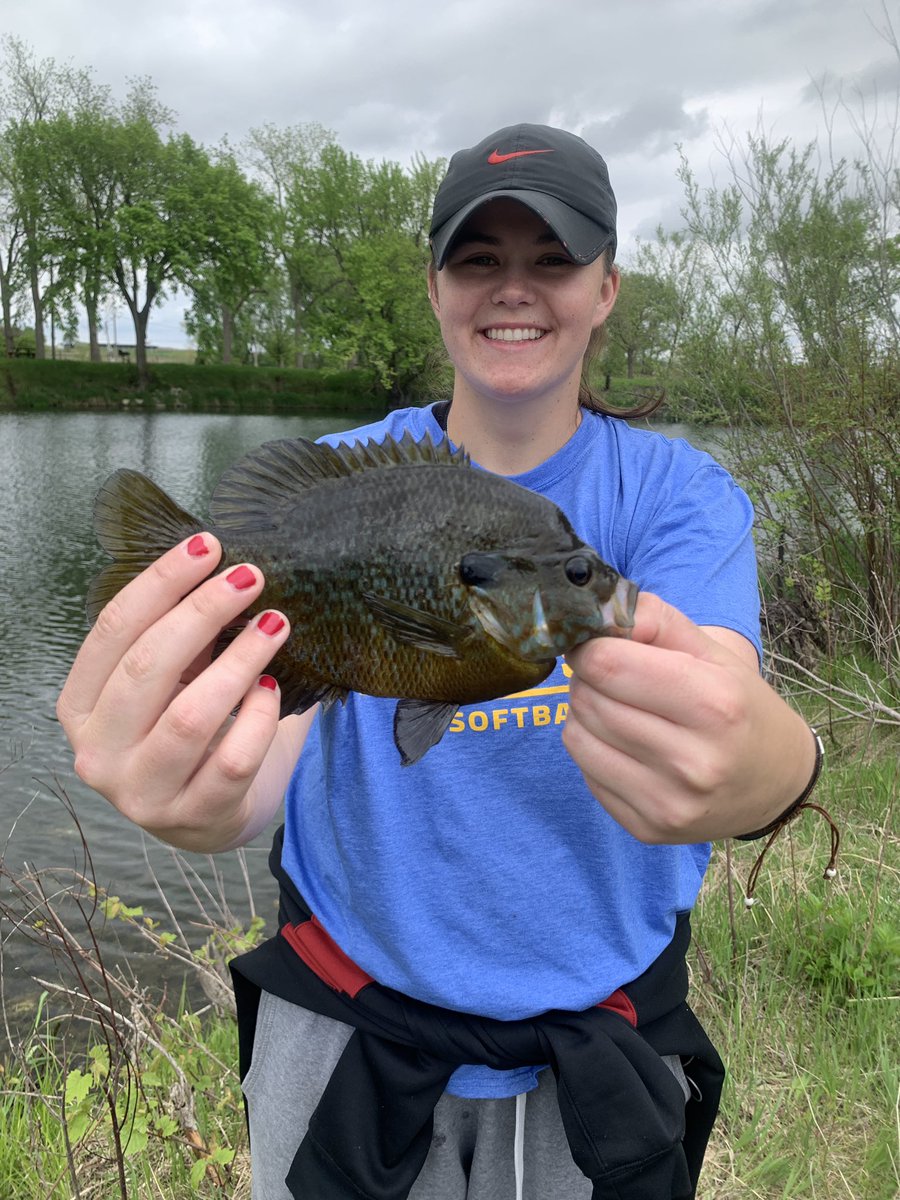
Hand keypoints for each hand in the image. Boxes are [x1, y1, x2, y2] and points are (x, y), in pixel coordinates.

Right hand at [57, 533, 297, 851]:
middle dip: (203, 611)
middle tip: (251, 576)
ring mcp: (143, 793)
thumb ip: (183, 637)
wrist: (215, 815)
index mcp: (81, 706)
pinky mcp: (195, 817)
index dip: (161, 581)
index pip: (114, 630)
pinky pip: (233, 759)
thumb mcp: (172, 682)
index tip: (208, 545)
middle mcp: (98, 752)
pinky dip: (259, 716)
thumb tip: (226, 566)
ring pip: (189, 716)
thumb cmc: (196, 732)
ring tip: (275, 625)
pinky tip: (274, 691)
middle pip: (146, 666)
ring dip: (239, 660)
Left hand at [562, 592, 815, 842]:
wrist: (775, 781)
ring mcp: (669, 803)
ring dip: (586, 714)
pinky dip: (595, 751)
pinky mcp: (648, 829)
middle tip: (614, 677)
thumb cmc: (738, 704)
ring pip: (577, 737)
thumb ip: (654, 619)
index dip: (591, 648)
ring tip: (621, 709)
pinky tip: (627, 746)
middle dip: (589, 679)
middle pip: (589, 700)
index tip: (598, 644)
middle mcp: (694, 761)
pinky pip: (586, 773)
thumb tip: (597, 612)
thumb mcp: (710, 651)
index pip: (608, 665)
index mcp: (715, 704)